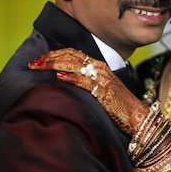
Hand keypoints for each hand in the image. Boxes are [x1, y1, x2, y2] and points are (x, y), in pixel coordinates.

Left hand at [29, 48, 147, 135]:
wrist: (137, 118)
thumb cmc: (119, 107)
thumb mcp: (101, 91)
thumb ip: (87, 84)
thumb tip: (66, 82)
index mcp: (99, 67)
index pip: (73, 54)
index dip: (55, 54)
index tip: (39, 59)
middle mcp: (100, 69)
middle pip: (72, 56)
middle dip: (50, 57)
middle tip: (33, 62)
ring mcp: (103, 79)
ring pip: (76, 65)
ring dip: (55, 64)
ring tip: (40, 66)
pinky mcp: (105, 92)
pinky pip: (86, 82)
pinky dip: (72, 78)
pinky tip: (59, 77)